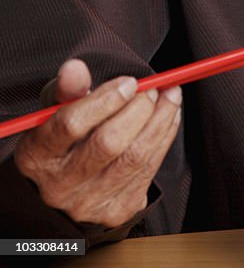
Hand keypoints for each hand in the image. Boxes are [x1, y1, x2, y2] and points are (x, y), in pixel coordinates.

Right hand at [15, 59, 181, 228]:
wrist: (64, 193)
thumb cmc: (61, 141)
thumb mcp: (54, 113)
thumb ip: (66, 89)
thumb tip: (75, 68)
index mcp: (36, 156)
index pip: (70, 124)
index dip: (105, 100)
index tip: (129, 82)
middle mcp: (60, 186)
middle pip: (108, 143)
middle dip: (139, 110)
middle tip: (153, 89)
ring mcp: (89, 203)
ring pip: (134, 157)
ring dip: (160, 121)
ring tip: (170, 96)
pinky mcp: (117, 211)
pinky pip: (149, 170)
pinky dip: (164, 138)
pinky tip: (169, 118)